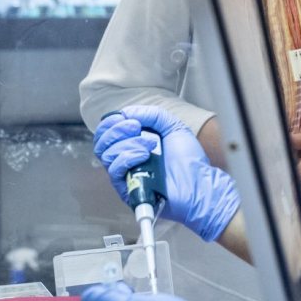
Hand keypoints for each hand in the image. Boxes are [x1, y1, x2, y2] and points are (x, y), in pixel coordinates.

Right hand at [94, 105, 241, 241]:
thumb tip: (127, 111)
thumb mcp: (173, 127)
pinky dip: (128, 157)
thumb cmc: (189, 161)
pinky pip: (115, 170)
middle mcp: (126, 160)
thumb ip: (153, 115)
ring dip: (128, 143)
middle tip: (136, 127)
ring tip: (150, 144)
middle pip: (101, 143)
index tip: (125, 117)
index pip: (107, 133)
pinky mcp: (127, 189)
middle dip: (117, 130)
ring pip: (107, 155)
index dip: (110, 123)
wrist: (199, 184)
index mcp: (133, 145)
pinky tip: (145, 155)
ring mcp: (126, 175)